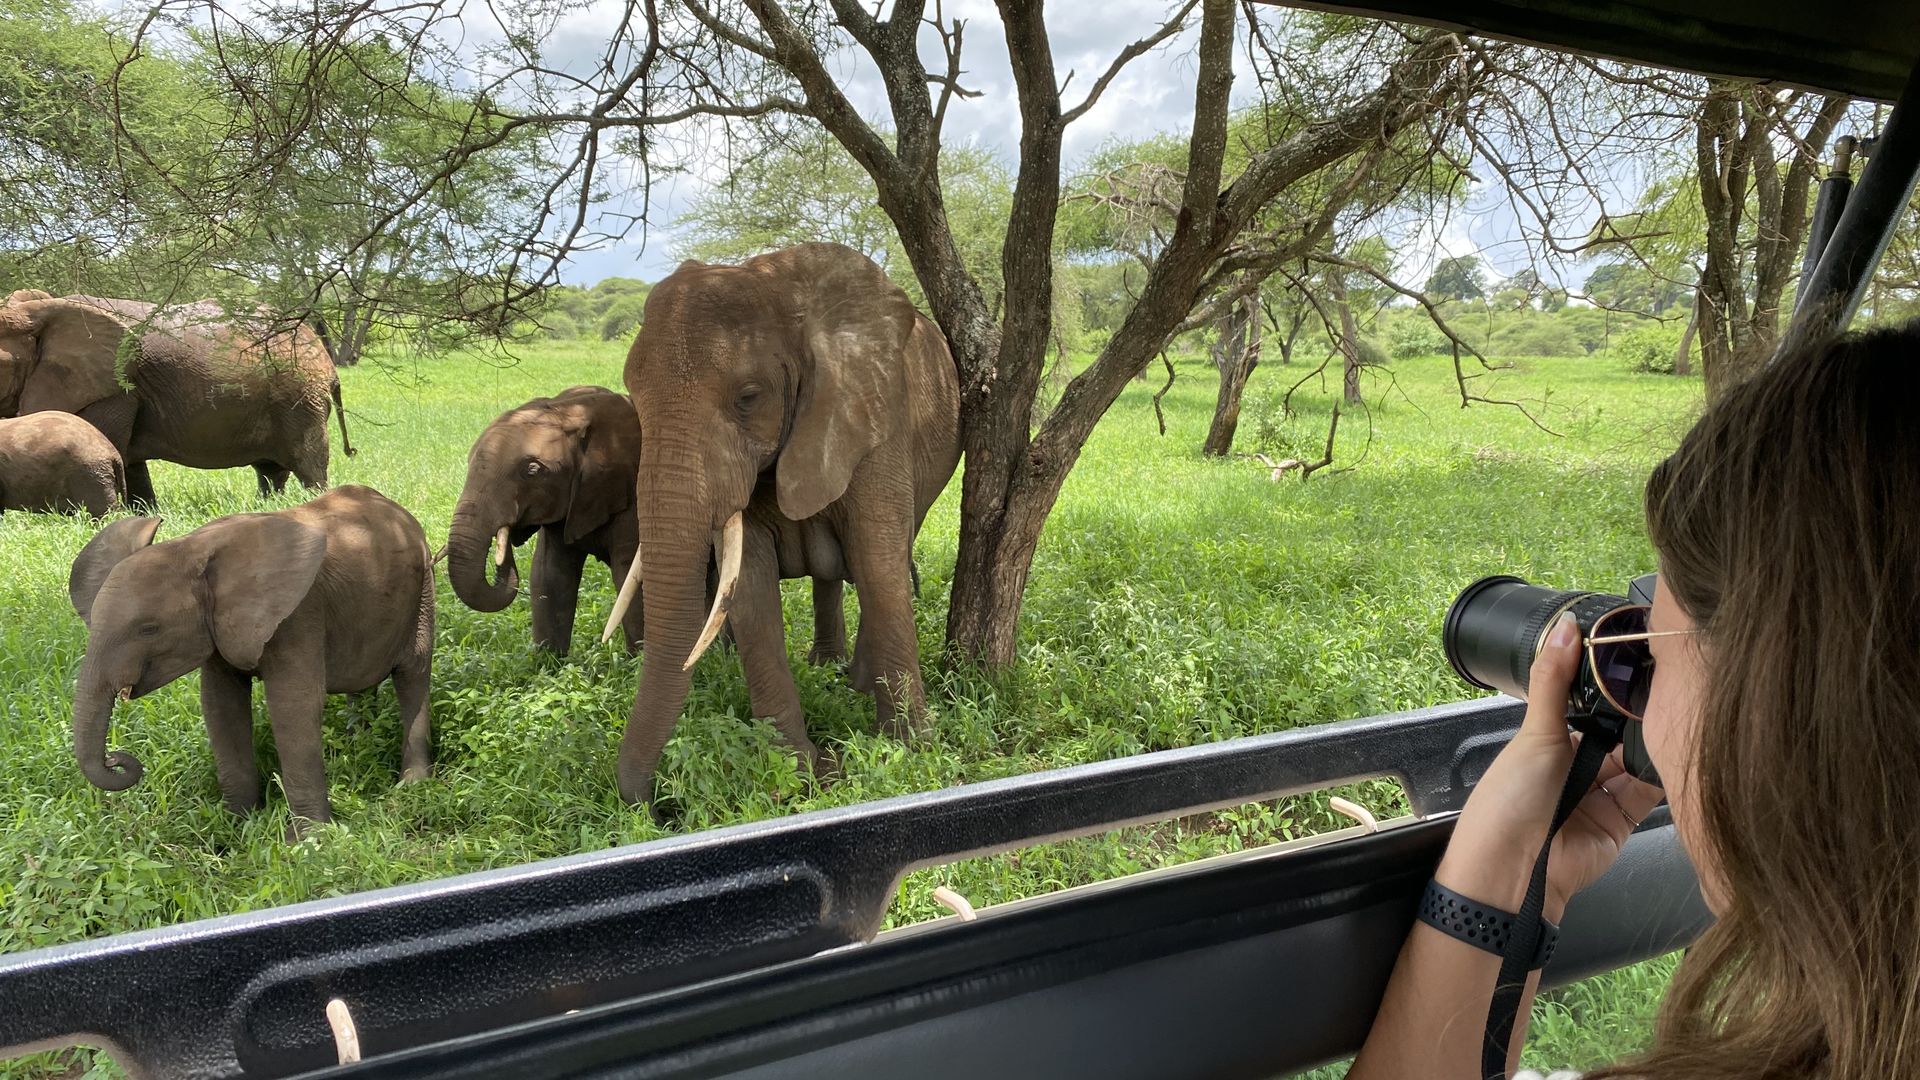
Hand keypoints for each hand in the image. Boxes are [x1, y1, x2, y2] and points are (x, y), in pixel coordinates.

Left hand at [1436, 612, 1665, 919]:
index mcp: (1553, 740)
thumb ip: (1554, 682)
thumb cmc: (1510, 800)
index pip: (1593, 705)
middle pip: (1621, 733)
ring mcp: (1604, 793)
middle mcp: (1580, 764)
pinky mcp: (1624, 819)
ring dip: (1655, 742)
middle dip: (1641, 715)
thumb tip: (1565, 627)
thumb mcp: (1533, 733)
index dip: (1616, 686)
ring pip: (1640, 758)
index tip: (1646, 658)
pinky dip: (1664, 774)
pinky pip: (1651, 791)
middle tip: (1674, 684)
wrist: (1513, 871)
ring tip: (1680, 712)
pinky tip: (1679, 749)